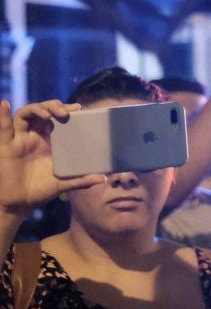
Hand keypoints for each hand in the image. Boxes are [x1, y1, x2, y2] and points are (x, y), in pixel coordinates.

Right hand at [0, 100, 104, 215]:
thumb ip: (81, 180)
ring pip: (25, 114)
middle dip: (53, 106)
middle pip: (42, 111)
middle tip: (65, 112)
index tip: (79, 108)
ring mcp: (19, 140)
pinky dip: (2, 115)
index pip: (56, 117)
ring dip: (36, 108)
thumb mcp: (63, 184)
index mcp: (49, 140)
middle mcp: (34, 136)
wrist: (20, 204)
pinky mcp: (6, 146)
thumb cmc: (41, 191)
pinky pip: (3, 128)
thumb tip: (103, 178)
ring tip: (48, 114)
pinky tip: (5, 104)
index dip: (65, 109)